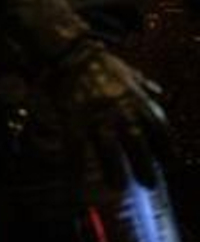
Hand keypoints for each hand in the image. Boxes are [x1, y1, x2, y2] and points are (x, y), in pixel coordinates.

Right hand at [42, 40, 168, 189]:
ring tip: (119, 186)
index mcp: (138, 101)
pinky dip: (77, 167)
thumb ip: (143, 83)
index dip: (167, 149)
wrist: (71, 54)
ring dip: (116, 170)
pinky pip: (77, 149)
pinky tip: (77, 182)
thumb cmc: (100, 63)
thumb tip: (157, 90)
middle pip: (139, 146)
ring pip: (110, 150)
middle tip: (150, 184)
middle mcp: (122, 112)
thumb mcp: (128, 71)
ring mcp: (98, 118)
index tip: (170, 164)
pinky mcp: (75, 121)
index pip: (160, 130)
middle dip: (145, 166)